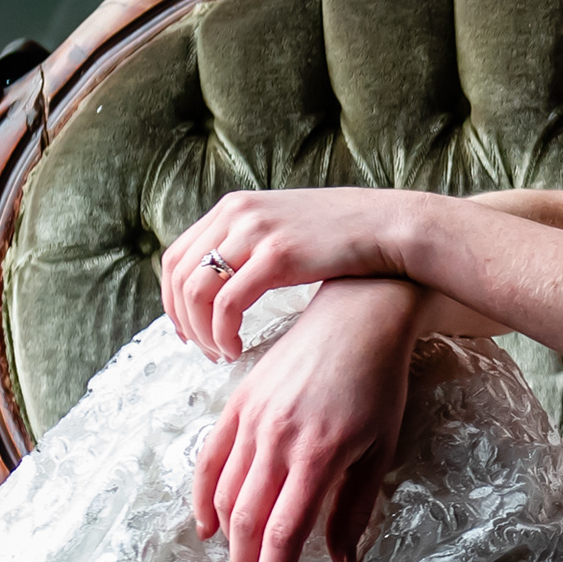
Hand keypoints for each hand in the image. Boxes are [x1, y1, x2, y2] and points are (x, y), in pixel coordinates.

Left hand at [161, 188, 433, 360]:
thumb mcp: (285, 230)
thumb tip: (224, 281)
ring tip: (221, 354)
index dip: (171, 300)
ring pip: (197, 292)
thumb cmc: (345, 238)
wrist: (391, 227)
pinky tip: (237, 350)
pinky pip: (228, 304)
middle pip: (177, 275)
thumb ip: (251, 246)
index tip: (186, 329)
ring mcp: (256, 232)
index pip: (175, 256)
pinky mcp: (278, 255)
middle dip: (181, 320)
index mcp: (234, 207)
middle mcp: (237, 213)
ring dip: (201, 332)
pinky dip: (223, 333)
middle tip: (202, 349)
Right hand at [191, 278, 421, 561]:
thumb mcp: (379, 448)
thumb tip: (340, 561)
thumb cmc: (379, 384)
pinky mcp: (238, 402)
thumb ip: (354, 508)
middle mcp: (278, 439)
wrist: (357, 317)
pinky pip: (211, 458)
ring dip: (228, 538)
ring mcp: (253, 419)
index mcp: (318, 455)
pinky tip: (208, 524)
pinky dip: (203, 496)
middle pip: (249, 520)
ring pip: (225, 493)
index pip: (283, 532)